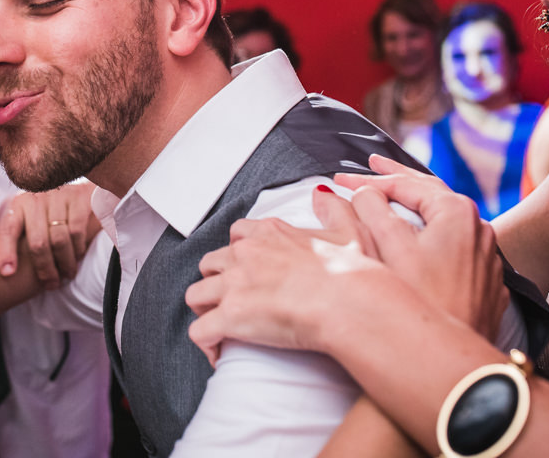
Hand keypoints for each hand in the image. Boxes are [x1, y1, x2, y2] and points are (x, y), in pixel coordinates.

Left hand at [0, 182, 98, 288]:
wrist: (72, 183)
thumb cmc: (49, 210)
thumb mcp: (30, 218)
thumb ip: (20, 238)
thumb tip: (8, 272)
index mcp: (19, 205)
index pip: (9, 230)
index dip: (7, 252)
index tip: (8, 273)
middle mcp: (36, 198)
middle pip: (38, 242)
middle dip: (45, 268)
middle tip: (51, 284)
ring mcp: (57, 196)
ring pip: (59, 239)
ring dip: (65, 262)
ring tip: (67, 274)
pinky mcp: (78, 197)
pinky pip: (76, 231)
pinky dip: (77, 248)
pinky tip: (78, 256)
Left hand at [186, 189, 382, 366]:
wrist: (350, 302)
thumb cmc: (353, 273)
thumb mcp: (349, 230)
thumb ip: (334, 209)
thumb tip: (323, 194)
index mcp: (271, 234)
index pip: (237, 234)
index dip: (237, 254)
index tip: (245, 271)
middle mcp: (246, 255)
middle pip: (210, 264)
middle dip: (215, 282)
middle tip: (231, 302)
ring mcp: (235, 285)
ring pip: (196, 295)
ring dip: (205, 311)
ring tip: (221, 328)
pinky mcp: (231, 316)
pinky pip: (200, 331)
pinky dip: (206, 343)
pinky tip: (220, 353)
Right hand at [334, 154, 507, 338]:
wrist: (453, 362)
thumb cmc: (420, 303)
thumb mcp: (388, 247)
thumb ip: (372, 209)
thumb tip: (362, 191)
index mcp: (457, 213)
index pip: (407, 184)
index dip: (369, 179)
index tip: (339, 179)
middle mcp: (480, 229)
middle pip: (431, 193)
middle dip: (397, 179)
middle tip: (370, 165)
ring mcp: (485, 256)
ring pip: (445, 218)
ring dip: (415, 204)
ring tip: (391, 194)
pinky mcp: (485, 281)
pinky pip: (455, 242)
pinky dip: (430, 230)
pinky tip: (418, 235)